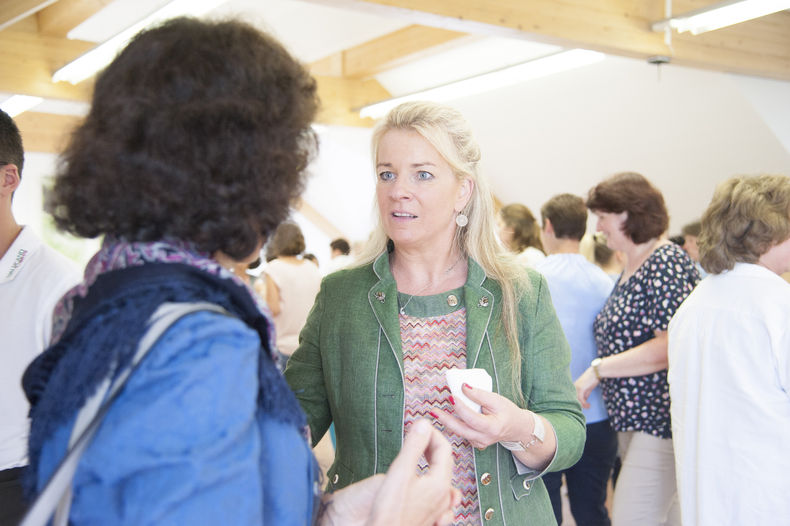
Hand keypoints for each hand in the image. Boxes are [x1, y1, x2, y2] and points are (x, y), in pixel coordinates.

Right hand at [322, 419, 458, 525]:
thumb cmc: (389, 512)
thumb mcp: (400, 472)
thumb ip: (413, 446)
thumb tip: (424, 425)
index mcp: (439, 484)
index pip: (444, 448)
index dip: (432, 433)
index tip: (419, 426)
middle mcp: (443, 496)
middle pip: (444, 462)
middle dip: (432, 445)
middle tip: (418, 435)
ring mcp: (438, 508)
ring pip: (442, 478)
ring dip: (432, 461)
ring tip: (420, 452)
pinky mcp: (430, 516)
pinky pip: (439, 494)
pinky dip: (432, 479)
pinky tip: (425, 480)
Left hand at [431, 383, 531, 448]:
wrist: (515, 428)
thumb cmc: (507, 412)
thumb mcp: (497, 400)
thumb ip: (479, 395)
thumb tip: (463, 387)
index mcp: (492, 428)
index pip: (472, 418)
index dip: (461, 407)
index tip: (452, 396)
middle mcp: (484, 438)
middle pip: (461, 429)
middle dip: (445, 419)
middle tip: (433, 411)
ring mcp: (478, 443)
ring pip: (459, 432)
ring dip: (446, 421)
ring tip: (435, 412)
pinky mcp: (474, 442)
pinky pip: (461, 433)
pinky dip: (453, 424)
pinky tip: (445, 416)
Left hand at [574, 367, 598, 408]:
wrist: (595, 372)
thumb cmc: (592, 380)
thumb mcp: (587, 390)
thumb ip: (584, 396)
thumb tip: (583, 404)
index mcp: (573, 387)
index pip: (571, 398)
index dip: (576, 404)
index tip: (582, 408)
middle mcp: (572, 387)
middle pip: (572, 400)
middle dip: (578, 406)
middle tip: (585, 408)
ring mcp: (575, 387)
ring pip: (576, 400)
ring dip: (582, 406)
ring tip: (588, 406)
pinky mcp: (580, 388)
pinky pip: (580, 399)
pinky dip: (584, 404)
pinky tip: (589, 405)